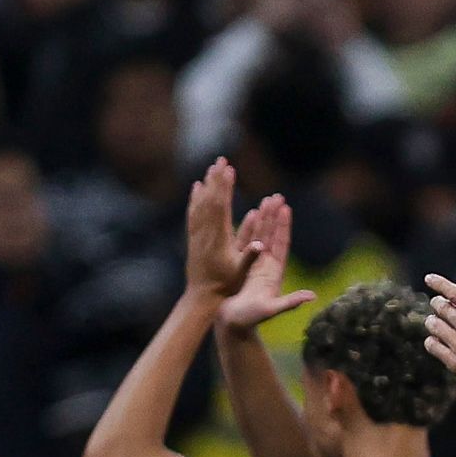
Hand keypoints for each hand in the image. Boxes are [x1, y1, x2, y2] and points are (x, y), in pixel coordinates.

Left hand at [181, 158, 245, 299]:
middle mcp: (205, 233)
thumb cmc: (226, 286)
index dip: (225, 187)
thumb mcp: (241, 273)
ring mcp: (197, 235)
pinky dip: (195, 198)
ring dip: (206, 185)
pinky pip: (193, 213)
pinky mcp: (193, 238)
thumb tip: (262, 245)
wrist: (202, 296)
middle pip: (210, 200)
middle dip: (216, 179)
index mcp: (218, 238)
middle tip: (221, 160)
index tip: (229, 170)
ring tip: (211, 168)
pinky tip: (196, 187)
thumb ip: (251, 257)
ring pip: (200, 204)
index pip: (221, 207)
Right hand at [220, 196, 312, 329]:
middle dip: (275, 217)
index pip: (281, 245)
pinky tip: (250, 215)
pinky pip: (245, 243)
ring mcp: (254, 266)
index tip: (286, 208)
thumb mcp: (271, 310)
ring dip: (263, 219)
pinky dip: (248, 229)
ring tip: (265, 200)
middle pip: (272, 236)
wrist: (233, 326)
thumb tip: (311, 297)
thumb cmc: (250, 320)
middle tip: (277, 196)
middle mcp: (266, 267)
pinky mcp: (242, 268)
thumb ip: (290, 302)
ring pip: (259, 237)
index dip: (283, 227)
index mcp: (274, 273)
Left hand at [421, 270, 455, 409]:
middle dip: (438, 304)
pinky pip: (434, 347)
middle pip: (443, 309)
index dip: (440, 283)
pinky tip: (435, 340)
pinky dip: (432, 341)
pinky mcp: (455, 366)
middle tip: (436, 303)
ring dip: (433, 321)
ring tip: (434, 321)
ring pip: (435, 327)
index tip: (429, 278)